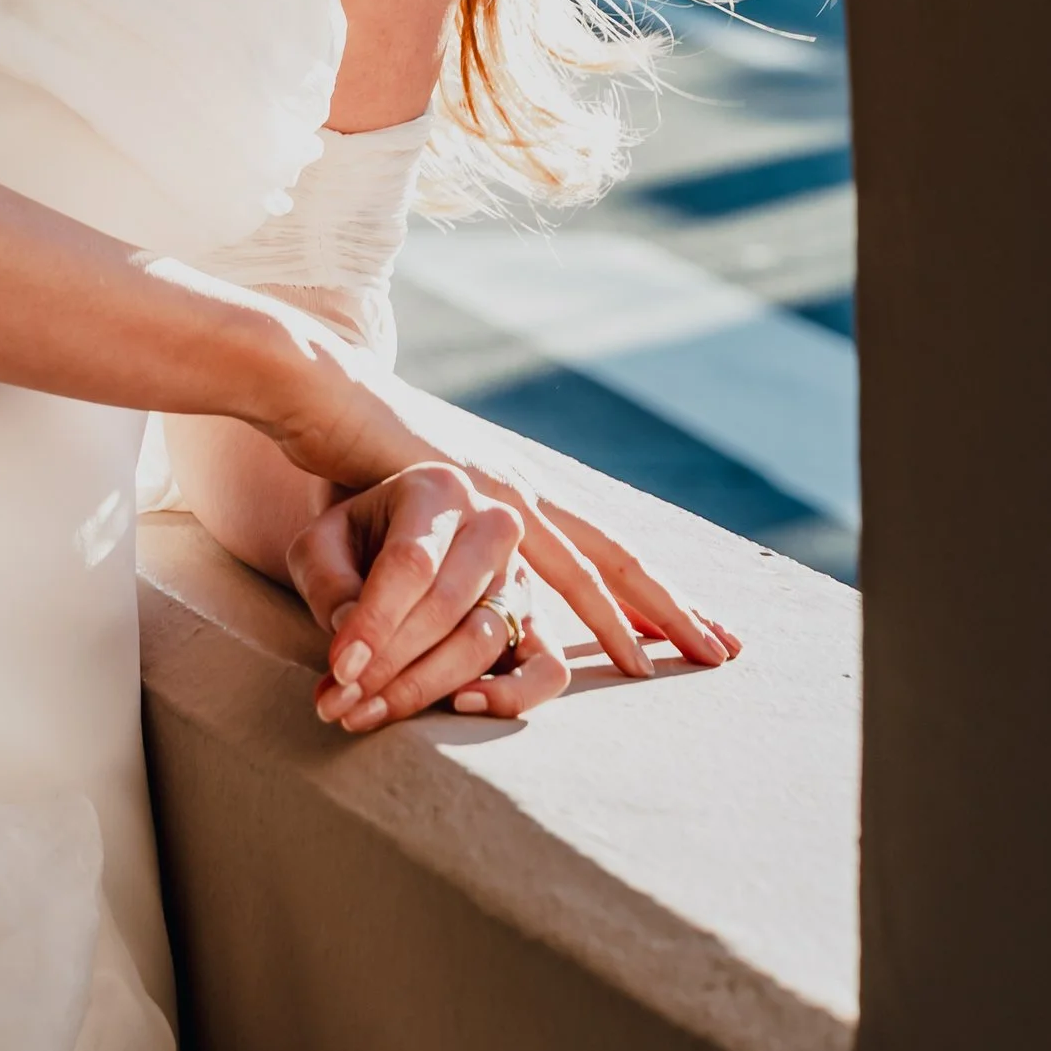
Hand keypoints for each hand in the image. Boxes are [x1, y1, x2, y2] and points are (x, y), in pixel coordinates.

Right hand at [246, 324, 740, 724]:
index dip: (636, 585)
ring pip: (604, 567)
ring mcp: (513, 494)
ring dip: (657, 616)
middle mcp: (526, 489)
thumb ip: (427, 537)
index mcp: (511, 489)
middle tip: (727, 648)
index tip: (681, 619)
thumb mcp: (404, 503)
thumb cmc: (347, 448)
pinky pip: (560, 573)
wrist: (323, 392)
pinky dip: (602, 618)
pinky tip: (629, 654)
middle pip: (618, 555)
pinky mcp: (492, 506)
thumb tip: (423, 572)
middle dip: (675, 604)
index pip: (590, 544)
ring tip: (700, 658)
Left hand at [288, 463, 561, 731]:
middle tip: (341, 703)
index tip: (339, 669)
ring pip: (483, 639)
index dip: (373, 622)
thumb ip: (328, 585)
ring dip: (424, 688)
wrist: (392, 540)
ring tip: (369, 713)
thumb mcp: (320, 545)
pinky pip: (548, 669)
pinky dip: (511, 695)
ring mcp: (521, 576)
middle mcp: (492, 525)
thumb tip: (354, 646)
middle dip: (388, 664)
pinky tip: (457, 705)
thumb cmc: (353, 542)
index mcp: (439, 490)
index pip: (410, 562)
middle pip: (444, 605)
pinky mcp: (537, 623)